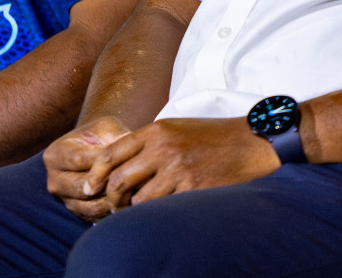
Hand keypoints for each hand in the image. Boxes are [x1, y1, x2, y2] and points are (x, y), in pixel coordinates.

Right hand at [45, 116, 133, 221]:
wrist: (94, 151)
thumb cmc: (100, 136)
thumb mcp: (105, 128)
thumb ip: (114, 137)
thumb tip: (131, 149)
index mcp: (55, 154)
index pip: (79, 159)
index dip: (104, 160)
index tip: (127, 158)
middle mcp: (54, 180)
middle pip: (83, 187)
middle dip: (109, 182)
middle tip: (134, 177)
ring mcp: (64, 200)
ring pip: (90, 206)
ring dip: (113, 199)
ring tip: (134, 189)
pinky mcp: (76, 213)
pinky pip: (95, 217)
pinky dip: (112, 210)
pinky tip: (129, 199)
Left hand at [77, 117, 278, 216]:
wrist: (252, 143)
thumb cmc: (213, 137)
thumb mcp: (177, 128)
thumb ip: (149, 143)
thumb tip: (121, 166)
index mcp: (156, 131)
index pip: (110, 152)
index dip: (95, 174)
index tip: (90, 187)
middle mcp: (163, 148)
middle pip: (119, 180)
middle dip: (112, 199)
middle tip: (114, 207)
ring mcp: (178, 169)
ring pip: (138, 200)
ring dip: (137, 209)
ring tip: (143, 210)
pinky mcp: (193, 188)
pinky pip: (162, 209)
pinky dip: (159, 213)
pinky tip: (165, 211)